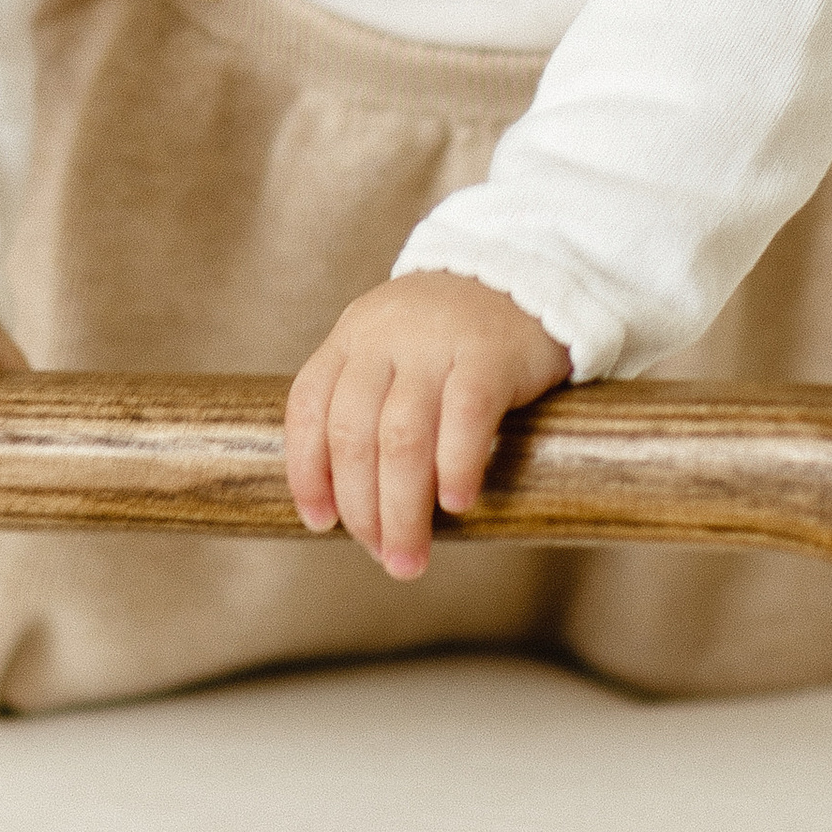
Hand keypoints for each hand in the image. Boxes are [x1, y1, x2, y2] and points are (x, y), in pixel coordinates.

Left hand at [285, 271, 568, 577]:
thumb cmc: (453, 335)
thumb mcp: (394, 351)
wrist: (526, 272)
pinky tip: (457, 504)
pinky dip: (455, 466)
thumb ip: (370, 407)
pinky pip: (466, 416)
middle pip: (354, 433)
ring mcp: (436, 342)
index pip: (308, 406)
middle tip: (385, 558)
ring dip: (402, 509)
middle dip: (361, 508)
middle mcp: (385, 336)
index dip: (306, 470)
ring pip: (402, 436)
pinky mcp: (491, 354)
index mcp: (353, 337)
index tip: (319, 522)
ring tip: (411, 558)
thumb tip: (361, 509)